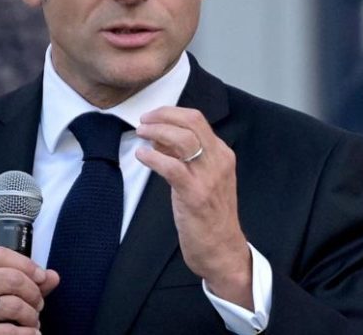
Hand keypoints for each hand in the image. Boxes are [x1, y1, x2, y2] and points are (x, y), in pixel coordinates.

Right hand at [0, 246, 59, 333]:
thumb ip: (24, 282)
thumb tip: (52, 276)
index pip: (0, 254)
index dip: (27, 264)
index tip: (42, 277)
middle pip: (12, 278)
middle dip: (34, 293)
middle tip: (38, 305)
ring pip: (13, 305)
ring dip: (32, 316)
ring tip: (32, 322)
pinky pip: (9, 331)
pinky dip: (28, 333)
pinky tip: (30, 334)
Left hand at [135, 106, 252, 308]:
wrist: (222, 249)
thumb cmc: (210, 216)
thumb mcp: (204, 179)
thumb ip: (186, 158)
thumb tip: (160, 140)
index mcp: (222, 154)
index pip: (197, 119)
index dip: (171, 112)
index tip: (153, 116)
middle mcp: (219, 160)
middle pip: (191, 121)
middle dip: (163, 115)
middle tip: (144, 121)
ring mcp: (208, 177)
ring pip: (182, 139)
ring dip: (156, 132)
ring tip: (140, 135)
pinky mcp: (195, 194)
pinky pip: (171, 166)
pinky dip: (153, 157)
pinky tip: (142, 156)